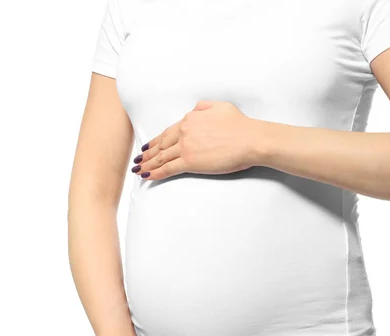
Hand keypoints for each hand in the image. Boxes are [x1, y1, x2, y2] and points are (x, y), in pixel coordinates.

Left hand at [130, 100, 264, 179]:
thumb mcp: (220, 106)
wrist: (251, 140)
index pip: (169, 132)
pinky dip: (156, 172)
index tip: (149, 146)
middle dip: (148, 153)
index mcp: (191, 118)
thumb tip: (194, 111)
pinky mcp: (190, 162)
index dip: (157, 140)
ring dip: (148, 163)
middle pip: (161, 144)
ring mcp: (186, 147)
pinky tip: (148, 175)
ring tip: (139, 168)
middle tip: (139, 159)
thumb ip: (203, 107)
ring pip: (161, 156)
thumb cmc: (241, 125)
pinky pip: (168, 168)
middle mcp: (185, 131)